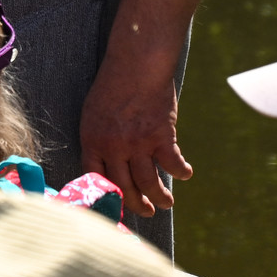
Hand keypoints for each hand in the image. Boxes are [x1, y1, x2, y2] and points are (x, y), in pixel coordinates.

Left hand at [79, 52, 190, 218]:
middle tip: (145, 211)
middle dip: (135, 205)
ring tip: (166, 203)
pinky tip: (184, 173)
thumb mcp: (93, 113)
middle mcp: (113, 147)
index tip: (115, 206)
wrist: (136, 65)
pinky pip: (172, 165)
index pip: (97, 178)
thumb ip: (99, 139)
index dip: (107, 195)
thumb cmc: (113, 86)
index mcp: (92, 140)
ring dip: (159, 198)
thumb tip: (108, 164)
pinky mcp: (161, 137)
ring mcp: (138, 144)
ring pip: (149, 184)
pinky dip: (181, 172)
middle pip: (124, 187)